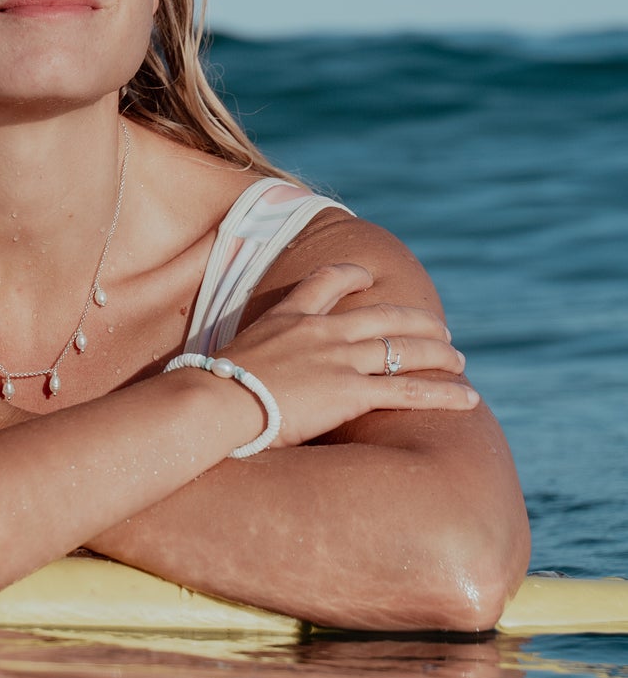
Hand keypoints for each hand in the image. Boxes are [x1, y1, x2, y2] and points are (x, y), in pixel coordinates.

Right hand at [218, 261, 479, 446]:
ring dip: (438, 355)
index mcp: (289, 318)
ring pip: (404, 350)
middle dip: (417, 321)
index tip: (368, 277)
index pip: (325, 283)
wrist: (214, 401)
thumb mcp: (226, 358)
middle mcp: (321, 331)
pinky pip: (409, 390)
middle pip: (383, 316)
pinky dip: (443, 393)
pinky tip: (467, 398)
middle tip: (439, 330)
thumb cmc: (210, 389)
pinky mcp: (351, 391)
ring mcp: (339, 359)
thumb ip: (244, 360)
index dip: (351, 276)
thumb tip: (225, 379)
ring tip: (459, 360)